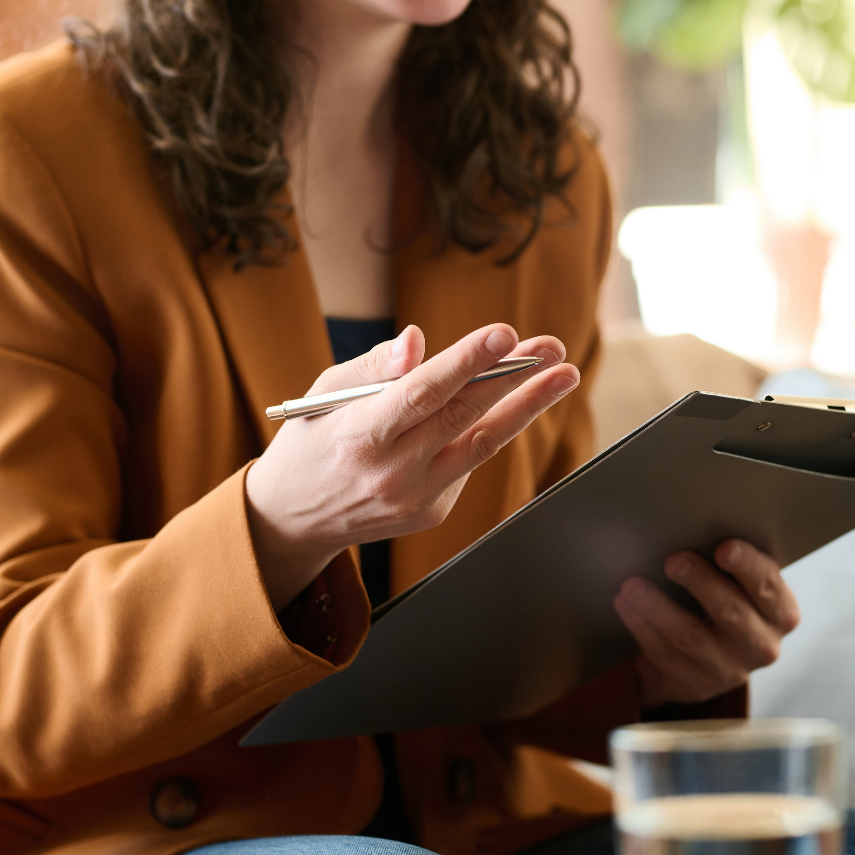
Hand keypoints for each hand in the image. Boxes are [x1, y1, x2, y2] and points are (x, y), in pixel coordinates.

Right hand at [245, 322, 579, 608]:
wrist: (292, 519)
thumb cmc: (312, 441)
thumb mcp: (324, 396)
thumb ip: (373, 367)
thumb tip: (417, 341)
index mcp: (359, 435)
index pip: (422, 393)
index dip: (466, 362)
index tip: (505, 334)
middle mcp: (391, 471)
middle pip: (464, 416)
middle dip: (514, 376)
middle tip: (552, 346)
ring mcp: (416, 497)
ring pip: (483, 444)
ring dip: (528, 406)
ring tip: (563, 374)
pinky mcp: (432, 512)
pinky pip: (469, 462)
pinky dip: (489, 428)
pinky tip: (505, 403)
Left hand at [614, 539, 801, 709]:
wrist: (710, 660)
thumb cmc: (726, 602)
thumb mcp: (742, 588)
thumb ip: (733, 565)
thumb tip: (694, 525)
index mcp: (781, 613)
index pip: (769, 587)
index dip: (747, 566)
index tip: (724, 548)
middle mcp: (763, 646)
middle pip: (730, 612)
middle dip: (699, 582)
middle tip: (673, 560)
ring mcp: (729, 671)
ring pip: (690, 636)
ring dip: (658, 607)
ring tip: (632, 584)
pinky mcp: (696, 685)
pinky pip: (664, 653)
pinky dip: (641, 626)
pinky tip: (625, 604)